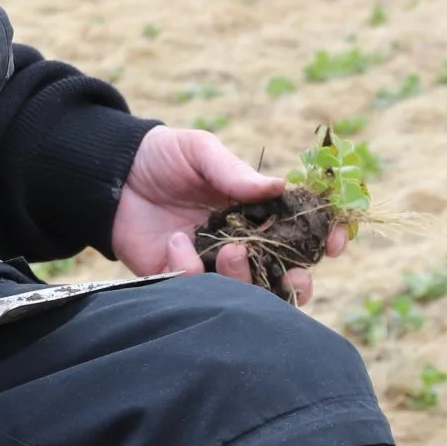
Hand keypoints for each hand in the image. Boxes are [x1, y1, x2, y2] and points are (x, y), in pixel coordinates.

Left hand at [110, 125, 348, 305]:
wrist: (108, 172)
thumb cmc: (161, 155)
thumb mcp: (199, 151)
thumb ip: (234, 172)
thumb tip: (279, 187)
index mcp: (254, 212)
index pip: (301, 233)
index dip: (324, 240)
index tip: (338, 242)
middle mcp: (240, 243)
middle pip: (282, 277)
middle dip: (296, 281)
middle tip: (292, 273)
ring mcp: (210, 265)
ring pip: (246, 294)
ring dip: (246, 279)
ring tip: (230, 249)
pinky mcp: (177, 279)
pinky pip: (196, 293)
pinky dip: (192, 272)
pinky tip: (175, 243)